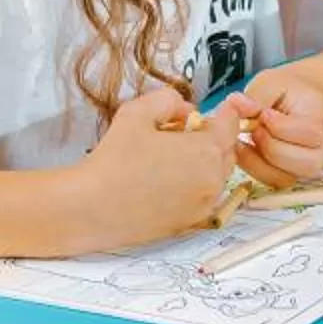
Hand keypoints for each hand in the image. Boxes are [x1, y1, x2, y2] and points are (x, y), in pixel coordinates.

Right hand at [75, 87, 237, 249]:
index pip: (232, 125)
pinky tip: (165, 181)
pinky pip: (203, 197)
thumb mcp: (138, 111)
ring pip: (217, 176)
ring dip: (204, 162)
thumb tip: (186, 110)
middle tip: (182, 133)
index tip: (212, 109)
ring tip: (170, 158)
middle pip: (227, 151)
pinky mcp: (188, 224)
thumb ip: (169, 100)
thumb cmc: (114, 159)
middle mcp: (212, 181)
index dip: (224, 113)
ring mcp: (202, 206)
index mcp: (206, 151)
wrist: (91, 208)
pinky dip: (194, 185)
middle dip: (213, 138)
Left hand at [237, 68, 322, 184]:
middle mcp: (322, 148)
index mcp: (321, 119)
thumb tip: (237, 105)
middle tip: (255, 128)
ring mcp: (308, 166)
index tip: (262, 112)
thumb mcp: (271, 82)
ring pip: (286, 177)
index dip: (278, 125)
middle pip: (302, 161)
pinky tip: (247, 150)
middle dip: (269, 145)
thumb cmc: (285, 91)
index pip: (309, 132)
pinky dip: (255, 168)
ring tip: (249, 140)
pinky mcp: (292, 176)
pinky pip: (273, 182)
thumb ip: (257, 94)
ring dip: (259, 160)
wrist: (297, 102)